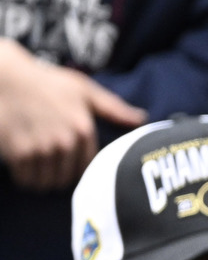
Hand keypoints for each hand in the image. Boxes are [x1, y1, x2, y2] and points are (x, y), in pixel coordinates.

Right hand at [0, 38, 146, 190]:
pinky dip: (25, 178)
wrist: (6, 77)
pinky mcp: (18, 152)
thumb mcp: (83, 89)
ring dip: (42, 180)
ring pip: (47, 183)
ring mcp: (40, 148)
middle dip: (60, 176)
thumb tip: (142, 119)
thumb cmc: (47, 82)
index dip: (78, 169)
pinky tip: (24, 166)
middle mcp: (64, 142)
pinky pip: (26, 179)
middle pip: (67, 179)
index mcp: (83, 129)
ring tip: (38, 167)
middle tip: (51, 167)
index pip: (88, 168)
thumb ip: (113, 107)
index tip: (70, 164)